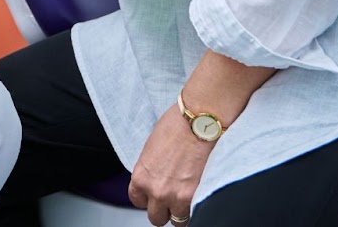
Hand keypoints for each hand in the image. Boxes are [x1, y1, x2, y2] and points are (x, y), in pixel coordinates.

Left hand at [128, 103, 210, 224]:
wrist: (200, 121)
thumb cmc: (178, 124)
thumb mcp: (152, 146)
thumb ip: (151, 167)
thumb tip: (155, 175)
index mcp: (141, 176)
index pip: (137, 201)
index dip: (147, 198)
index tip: (154, 195)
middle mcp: (156, 190)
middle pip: (155, 217)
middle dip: (164, 209)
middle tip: (172, 199)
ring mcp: (177, 197)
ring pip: (177, 221)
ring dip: (181, 211)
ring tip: (188, 198)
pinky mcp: (197, 197)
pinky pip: (195, 214)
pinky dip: (196, 208)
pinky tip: (199, 196)